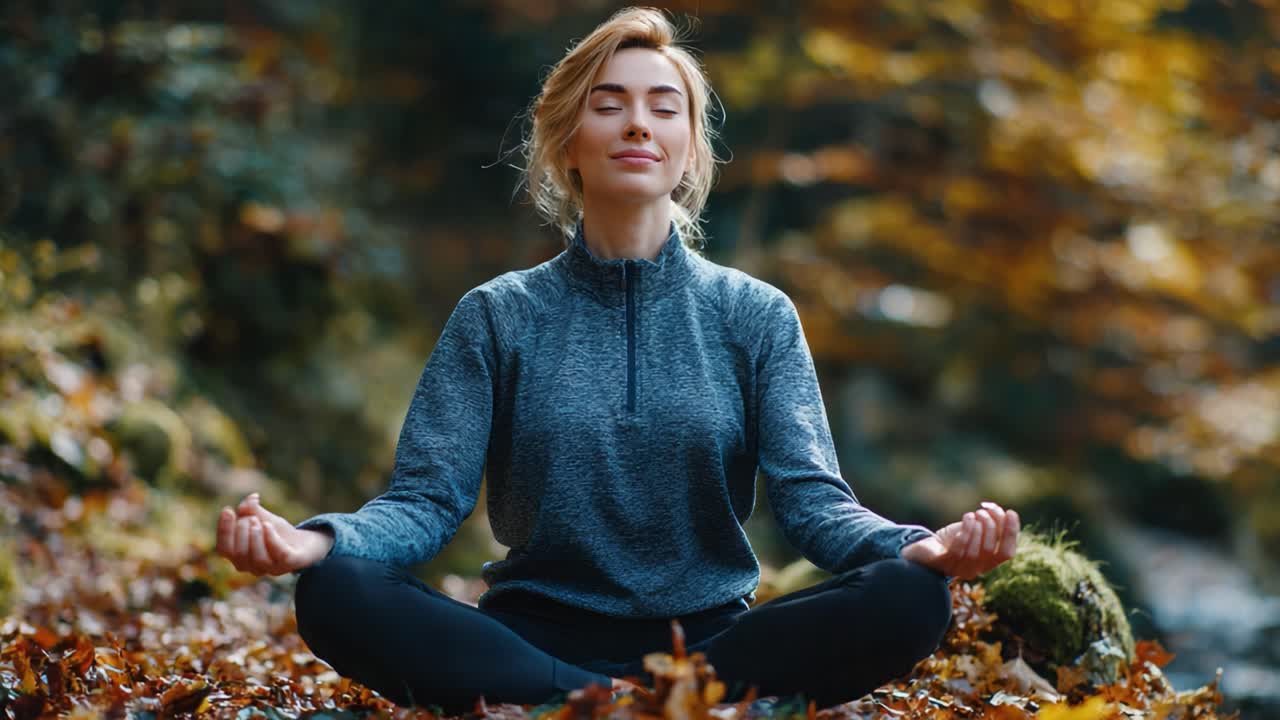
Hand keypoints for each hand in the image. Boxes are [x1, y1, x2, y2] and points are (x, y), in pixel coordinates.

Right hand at [215, 493, 333, 575]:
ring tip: (256, 520)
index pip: (224, 549)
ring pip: (258, 559)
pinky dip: (271, 539)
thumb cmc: (277, 532)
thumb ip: (252, 509)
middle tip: (250, 517)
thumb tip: (251, 498)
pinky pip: (279, 554)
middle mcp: (253, 567)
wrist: (305, 543)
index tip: (228, 510)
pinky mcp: (290, 563)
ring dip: (255, 537)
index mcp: (240, 557)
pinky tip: (268, 525)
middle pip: (239, 555)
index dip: (223, 531)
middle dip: (240, 532)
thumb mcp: (262, 518)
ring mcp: (272, 568)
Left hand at [900, 501, 1018, 579]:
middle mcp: (975, 570)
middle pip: (991, 550)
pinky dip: (965, 532)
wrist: (924, 548)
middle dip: (990, 526)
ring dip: (977, 528)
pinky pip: (957, 551)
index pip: (1007, 553)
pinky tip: (967, 518)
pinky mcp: (942, 564)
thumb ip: (990, 525)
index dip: (1011, 533)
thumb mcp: (974, 530)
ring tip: (972, 515)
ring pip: (975, 552)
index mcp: (987, 562)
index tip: (1010, 512)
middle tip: (981, 511)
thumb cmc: (952, 538)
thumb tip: (1003, 513)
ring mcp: (958, 569)